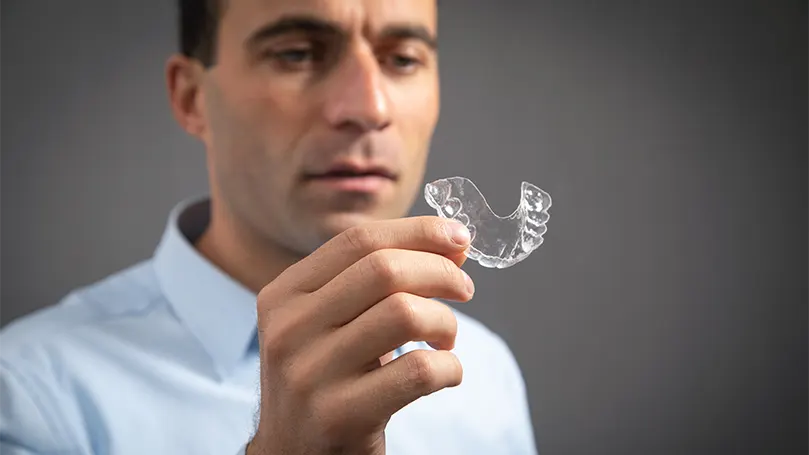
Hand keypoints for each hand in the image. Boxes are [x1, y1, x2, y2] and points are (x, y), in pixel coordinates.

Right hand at [246, 216, 473, 454]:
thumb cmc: (326, 379)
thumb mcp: (331, 322)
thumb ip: (378, 281)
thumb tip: (453, 243)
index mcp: (284, 295)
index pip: (358, 241)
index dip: (418, 232)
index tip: (458, 236)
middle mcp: (290, 329)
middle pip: (384, 270)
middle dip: (441, 271)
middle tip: (464, 289)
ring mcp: (310, 374)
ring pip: (405, 314)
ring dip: (446, 321)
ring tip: (446, 339)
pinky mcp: (339, 414)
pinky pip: (418, 372)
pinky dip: (450, 368)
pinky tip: (446, 373)